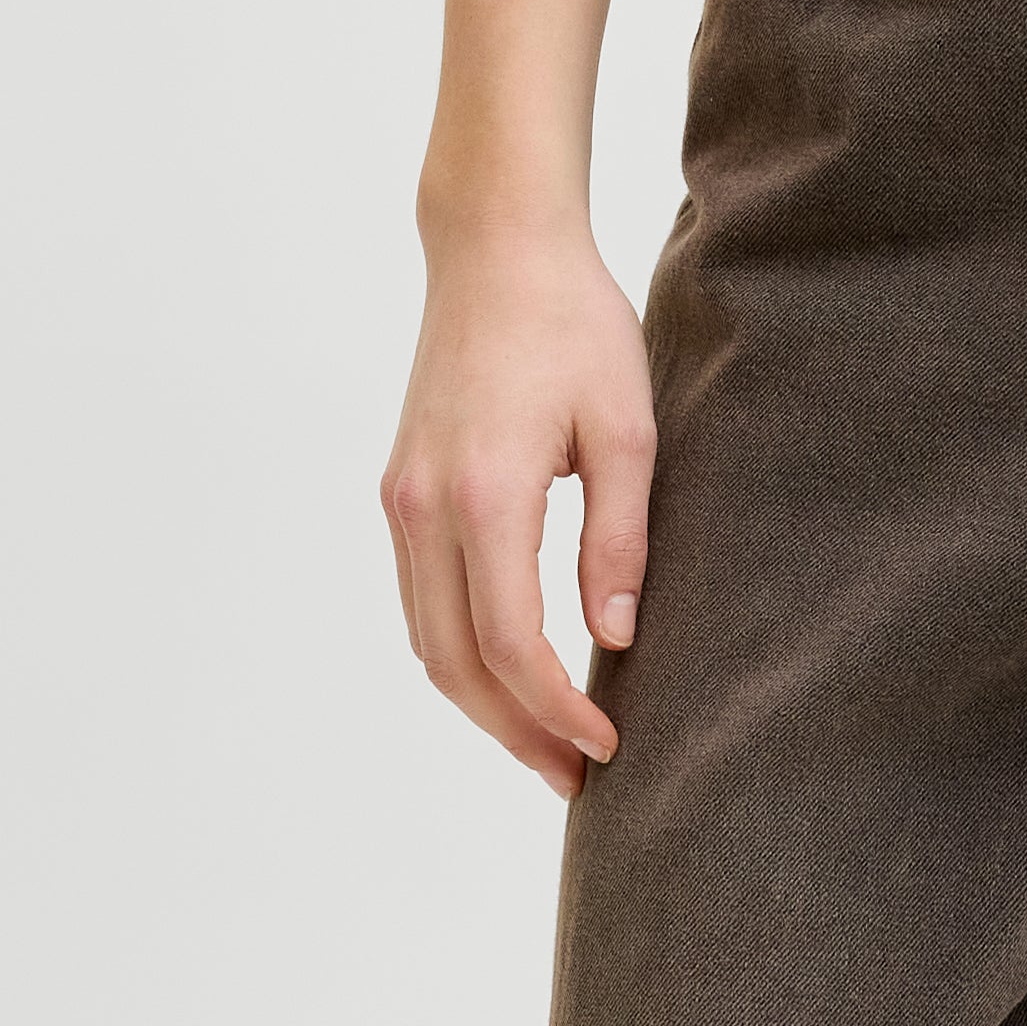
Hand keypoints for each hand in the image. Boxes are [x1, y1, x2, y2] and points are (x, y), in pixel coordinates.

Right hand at [381, 214, 655, 793]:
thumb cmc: (574, 324)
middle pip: (453, 662)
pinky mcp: (399, 490)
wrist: (496, 249)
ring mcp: (401, 500)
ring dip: (481, 703)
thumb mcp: (627, 428)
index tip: (608, 744)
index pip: (510, 642)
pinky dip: (458, 654)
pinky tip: (509, 675)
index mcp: (484, 493)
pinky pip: (418, 601)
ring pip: (425, 640)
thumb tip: (617, 636)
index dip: (555, 708)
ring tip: (545, 744)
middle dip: (514, 730)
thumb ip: (621, 537)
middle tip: (576, 777)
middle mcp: (423, 506)